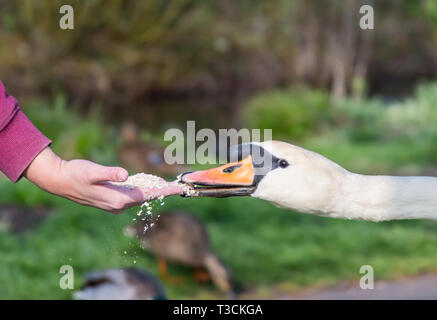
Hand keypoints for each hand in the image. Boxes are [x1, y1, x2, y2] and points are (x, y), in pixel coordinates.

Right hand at [24, 147, 183, 212]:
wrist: (61, 181)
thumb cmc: (76, 174)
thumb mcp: (92, 171)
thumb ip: (109, 173)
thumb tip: (125, 175)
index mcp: (118, 199)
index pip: (147, 195)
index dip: (164, 191)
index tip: (178, 188)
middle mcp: (118, 205)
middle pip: (146, 197)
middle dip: (162, 191)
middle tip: (178, 185)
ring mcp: (115, 205)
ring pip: (140, 197)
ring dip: (153, 191)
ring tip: (168, 186)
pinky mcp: (112, 201)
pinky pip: (132, 196)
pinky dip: (142, 190)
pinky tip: (148, 184)